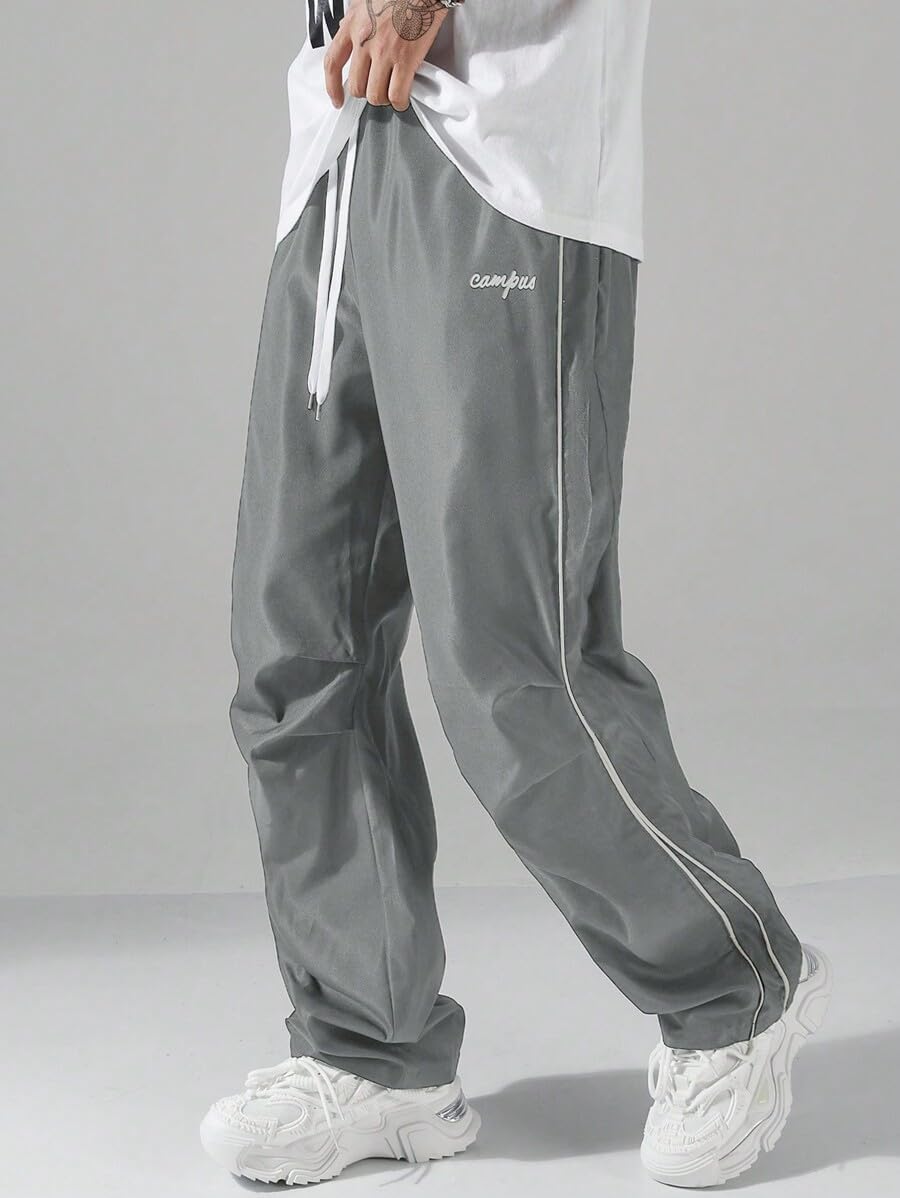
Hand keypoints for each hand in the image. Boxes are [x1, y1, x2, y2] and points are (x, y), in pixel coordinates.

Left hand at [324, 1, 449, 111]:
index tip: (337, 99)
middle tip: (377, 90)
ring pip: (376, 95)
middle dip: (367, 93)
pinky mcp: (405, 60)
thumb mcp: (365, 3)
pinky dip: (400, 102)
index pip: (333, 63)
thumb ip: (354, 21)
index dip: (332, 87)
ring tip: (391, 92)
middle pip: (357, 87)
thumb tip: (346, 32)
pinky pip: (397, 95)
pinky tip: (403, 97)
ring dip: (384, 99)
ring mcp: (385, 52)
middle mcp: (365, 40)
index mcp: (353, 25)